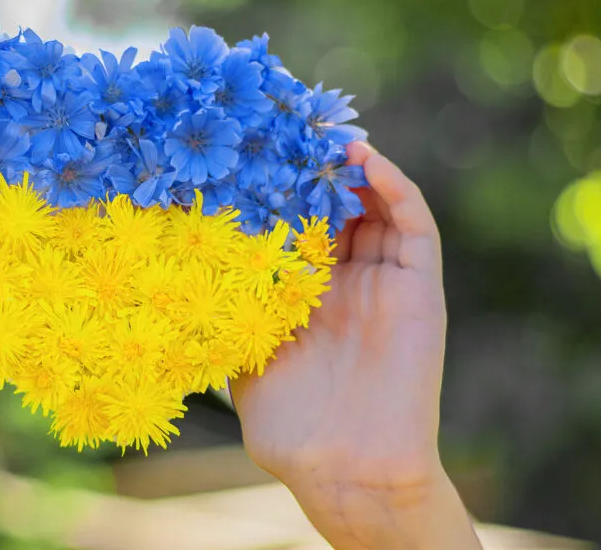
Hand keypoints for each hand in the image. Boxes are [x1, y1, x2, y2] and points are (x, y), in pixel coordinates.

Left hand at [232, 143, 480, 548]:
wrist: (346, 469)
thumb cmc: (290, 428)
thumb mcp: (244, 359)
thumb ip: (228, 315)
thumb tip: (179, 275)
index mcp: (307, 298)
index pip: (298, 228)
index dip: (280, 192)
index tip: (251, 156)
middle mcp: (347, 284)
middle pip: (339, 209)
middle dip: (315, 171)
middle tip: (288, 132)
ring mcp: (385, 284)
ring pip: (378, 207)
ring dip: (355, 168)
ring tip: (323, 136)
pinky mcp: (421, 288)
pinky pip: (415, 226)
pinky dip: (395, 187)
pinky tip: (364, 161)